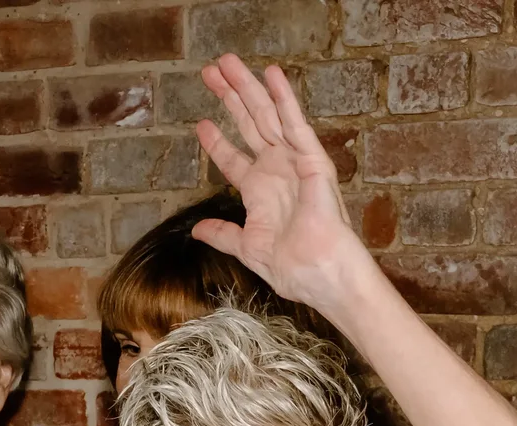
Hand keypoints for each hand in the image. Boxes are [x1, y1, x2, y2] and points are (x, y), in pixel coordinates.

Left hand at [191, 56, 371, 316]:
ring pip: (267, 116)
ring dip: (248, 88)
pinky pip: (296, 123)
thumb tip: (197, 230)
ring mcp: (294, 162)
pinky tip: (271, 74)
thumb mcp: (246, 248)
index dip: (216, 141)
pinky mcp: (312, 159)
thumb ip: (223, 235)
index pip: (233, 158)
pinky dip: (284, 98)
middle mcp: (277, 172)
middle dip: (229, 98)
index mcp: (261, 193)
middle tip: (210, 71)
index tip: (200, 124)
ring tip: (227, 62)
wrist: (319, 273)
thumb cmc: (292, 268)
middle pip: (248, 125)